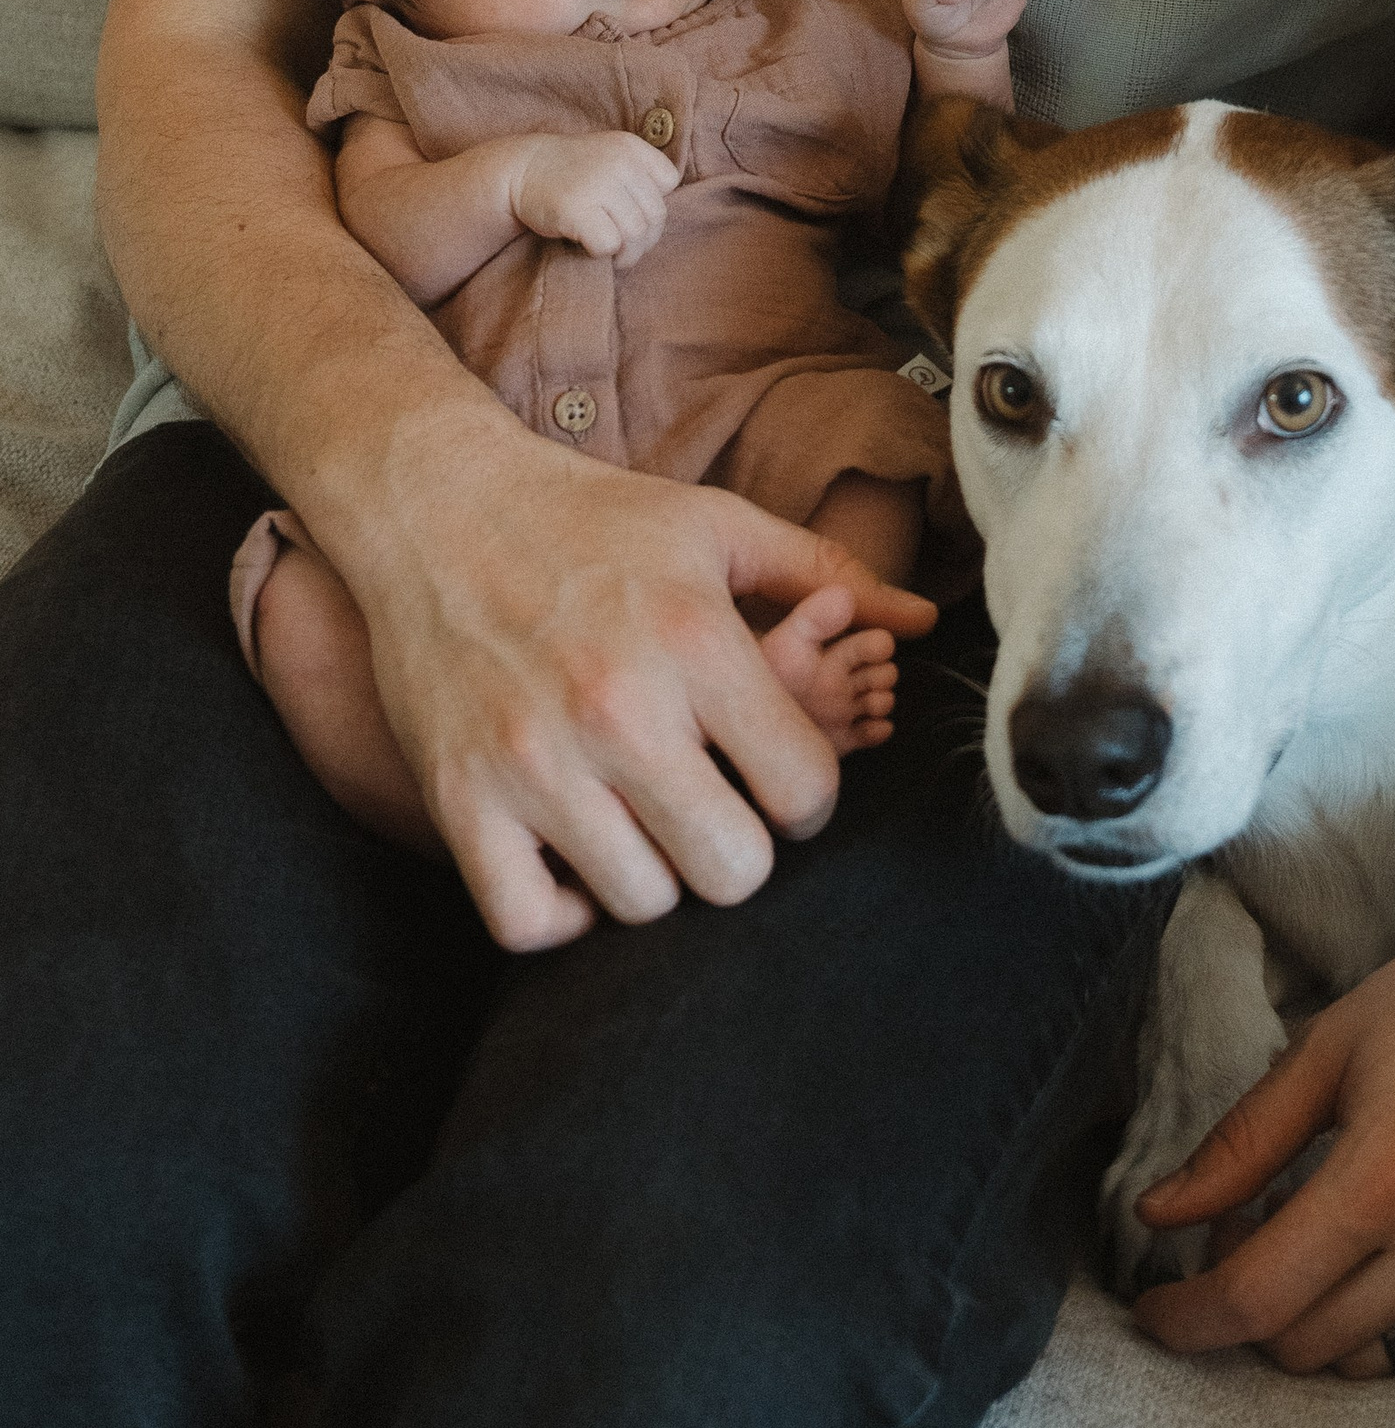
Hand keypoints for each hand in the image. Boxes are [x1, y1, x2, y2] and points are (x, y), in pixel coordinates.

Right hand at [342, 433, 911, 951]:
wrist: (438, 505)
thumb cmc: (594, 518)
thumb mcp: (719, 526)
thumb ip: (827, 574)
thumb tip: (923, 618)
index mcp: (697, 643)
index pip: (804, 792)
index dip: (809, 799)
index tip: (780, 778)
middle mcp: (618, 709)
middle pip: (732, 868)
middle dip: (741, 848)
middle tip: (716, 808)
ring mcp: (533, 760)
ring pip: (640, 901)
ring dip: (656, 874)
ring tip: (647, 822)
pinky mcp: (459, 797)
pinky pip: (528, 922)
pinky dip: (563, 913)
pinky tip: (580, 862)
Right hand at [510, 129, 680, 260]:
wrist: (521, 170)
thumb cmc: (571, 172)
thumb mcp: (610, 156)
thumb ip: (639, 177)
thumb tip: (658, 224)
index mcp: (630, 146)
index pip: (669, 181)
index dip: (655, 204)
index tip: (635, 213)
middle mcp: (619, 162)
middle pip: (655, 214)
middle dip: (646, 239)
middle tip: (628, 248)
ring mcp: (598, 185)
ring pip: (635, 233)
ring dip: (628, 253)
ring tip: (615, 255)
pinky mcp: (576, 209)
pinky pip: (608, 244)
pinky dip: (603, 253)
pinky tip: (590, 247)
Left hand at [1130, 840, 1394, 1375]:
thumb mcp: (1330, 1044)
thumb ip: (1240, 1142)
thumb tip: (1158, 1217)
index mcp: (1388, 1178)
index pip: (1257, 1299)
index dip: (1186, 1319)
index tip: (1152, 1311)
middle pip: (1305, 1348)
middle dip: (1250, 1306)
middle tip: (1247, 1231)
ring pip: (1373, 1362)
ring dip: (1323, 1318)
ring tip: (1323, 1234)